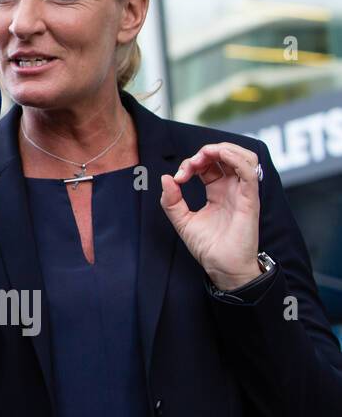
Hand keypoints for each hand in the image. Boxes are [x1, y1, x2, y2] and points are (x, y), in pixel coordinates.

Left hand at [160, 142, 260, 290]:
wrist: (222, 267)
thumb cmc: (207, 247)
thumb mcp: (182, 220)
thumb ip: (171, 200)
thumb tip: (166, 178)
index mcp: (217, 191)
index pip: (208, 164)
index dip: (191, 163)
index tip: (177, 179)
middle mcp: (231, 189)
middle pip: (226, 155)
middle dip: (205, 152)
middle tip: (189, 165)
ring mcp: (242, 193)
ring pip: (243, 157)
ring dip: (222, 149)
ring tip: (203, 157)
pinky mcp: (250, 199)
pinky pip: (250, 172)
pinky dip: (236, 158)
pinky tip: (220, 156)